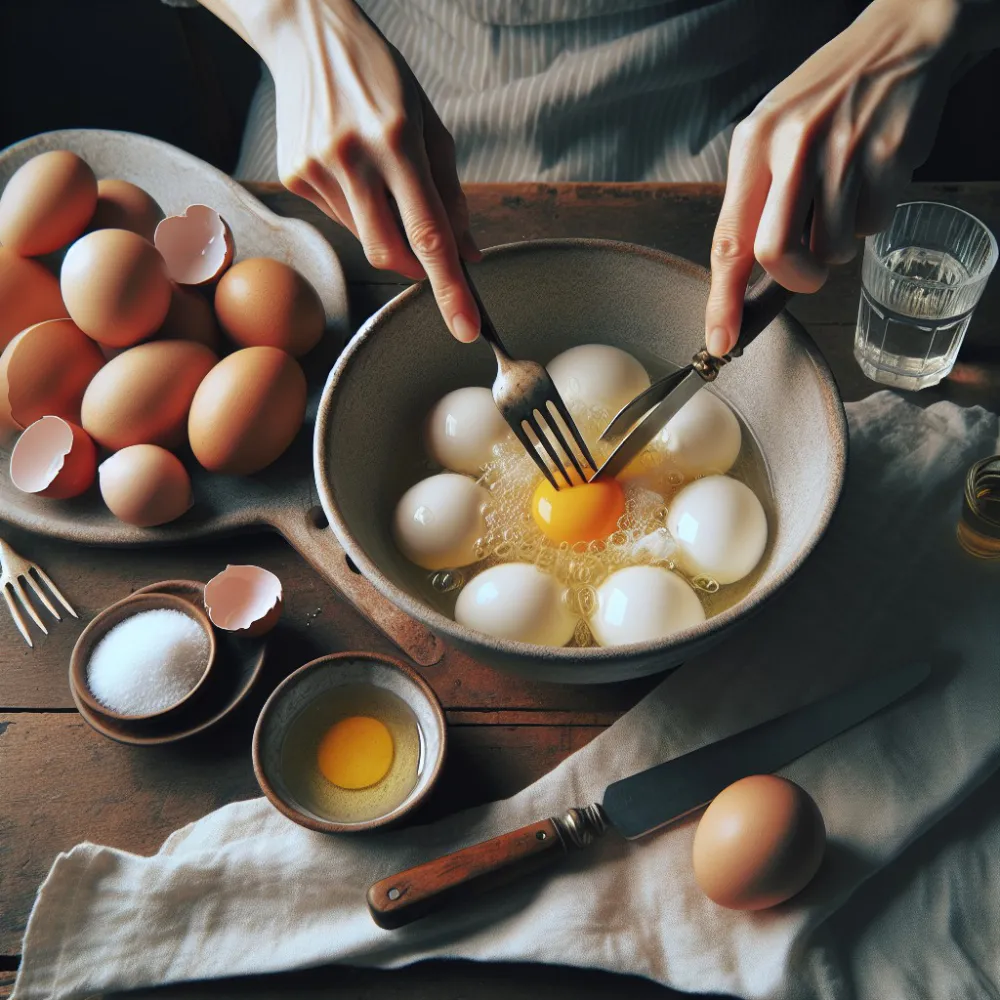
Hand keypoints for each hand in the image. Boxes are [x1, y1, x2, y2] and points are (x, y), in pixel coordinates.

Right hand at [200, 0, 480, 341]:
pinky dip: (359, 209)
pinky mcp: (294, 175)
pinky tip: (352, 168)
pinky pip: (340, 218)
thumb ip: (451, 195)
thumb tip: (467, 254)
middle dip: (416, 267)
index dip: (450, 287)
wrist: (308, 34)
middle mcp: (353, 157)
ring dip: (386, 227)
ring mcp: (317, 168)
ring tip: (381, 175)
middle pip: (390, 252)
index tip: (468, 327)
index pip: (429, 233)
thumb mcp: (431, 126)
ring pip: (365, 237)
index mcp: (398, 140)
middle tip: (431, 257)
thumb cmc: (382, 80)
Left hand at [704, 0, 972, 356]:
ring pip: (831, 249)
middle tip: (809, 272)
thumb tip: (745, 279)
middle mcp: (792, 149)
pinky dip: (869, 220)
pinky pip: (871, 226)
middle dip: (794, 280)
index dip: (722, 300)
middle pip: (775, 254)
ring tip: (843, 198)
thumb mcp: (773, 132)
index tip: (720, 340)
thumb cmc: (826, 98)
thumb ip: (756, 199)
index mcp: (753, 145)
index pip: (728, 240)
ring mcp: (842, 153)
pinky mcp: (888, 158)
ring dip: (838, 245)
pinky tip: (870, 181)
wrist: (899, 41)